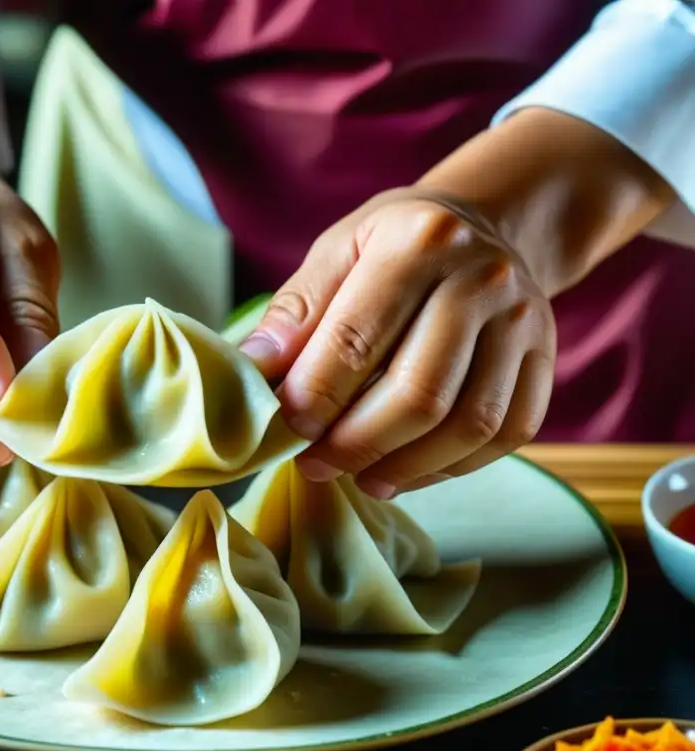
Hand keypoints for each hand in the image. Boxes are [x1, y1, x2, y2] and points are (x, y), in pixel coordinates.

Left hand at [240, 191, 556, 498]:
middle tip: (313, 463)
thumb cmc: (394, 244)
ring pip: (470, 423)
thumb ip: (296, 312)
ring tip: (357, 476)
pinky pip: (506, 434)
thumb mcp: (337, 251)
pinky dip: (451, 467)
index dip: (316, 396)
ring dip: (405, 466)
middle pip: (420, 392)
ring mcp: (525, 321)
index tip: (284, 429)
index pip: (358, 338)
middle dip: (356, 443)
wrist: (486, 225)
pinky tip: (406, 470)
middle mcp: (483, 278)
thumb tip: (253, 369)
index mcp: (418, 241)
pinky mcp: (547, 359)